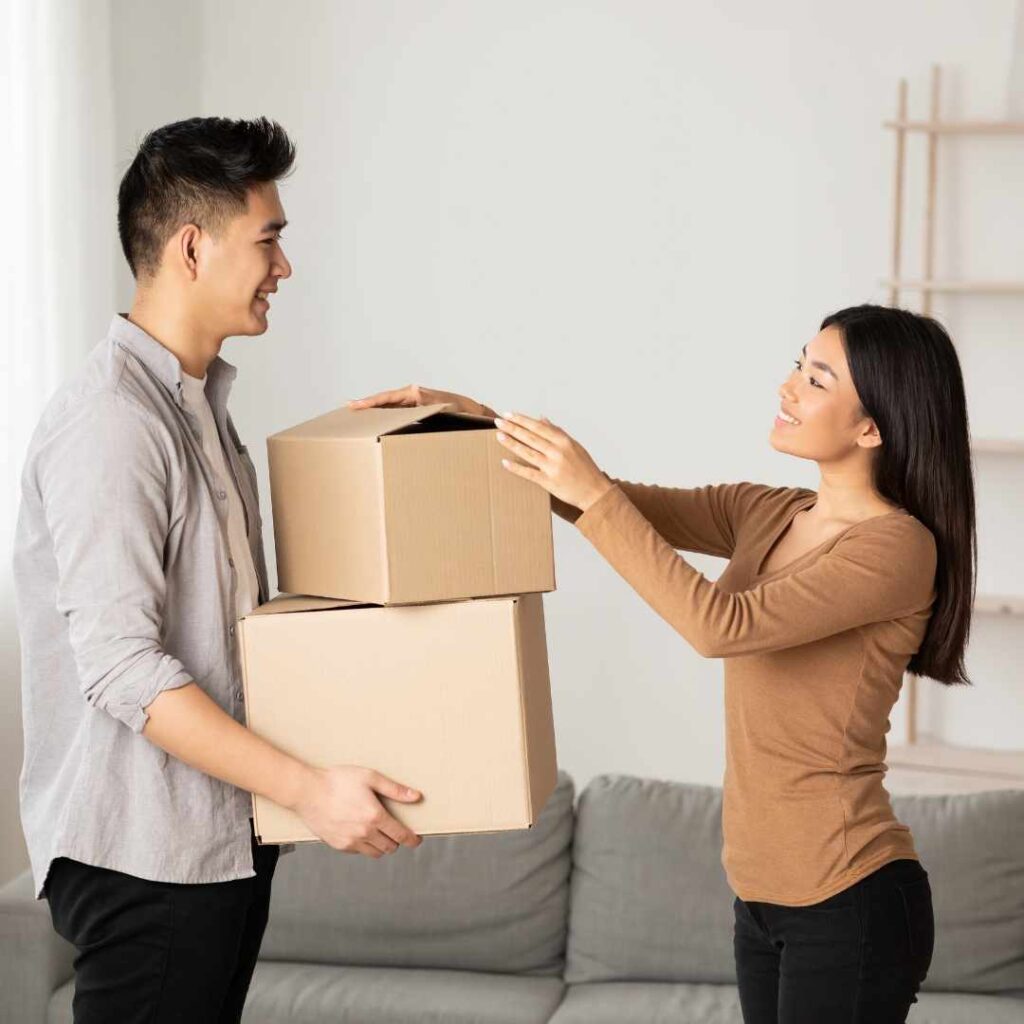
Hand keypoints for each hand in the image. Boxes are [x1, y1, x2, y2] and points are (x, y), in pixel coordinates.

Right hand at [290, 765, 423, 857]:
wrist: (307, 791)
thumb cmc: (338, 780)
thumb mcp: (370, 777)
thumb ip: (395, 789)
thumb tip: (416, 796)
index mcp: (375, 816)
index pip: (401, 835)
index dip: (412, 839)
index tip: (416, 839)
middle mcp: (364, 833)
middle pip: (390, 847)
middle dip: (396, 840)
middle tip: (395, 830)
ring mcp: (350, 841)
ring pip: (375, 853)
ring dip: (381, 845)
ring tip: (379, 832)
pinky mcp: (338, 845)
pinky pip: (359, 851)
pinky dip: (364, 846)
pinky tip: (362, 832)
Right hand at [347, 384, 495, 418]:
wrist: (469, 411)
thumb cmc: (458, 409)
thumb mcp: (443, 404)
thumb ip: (427, 399)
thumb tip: (414, 392)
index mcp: (414, 392)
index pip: (387, 397)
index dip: (370, 401)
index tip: (355, 404)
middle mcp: (411, 394)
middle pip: (384, 399)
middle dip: (366, 403)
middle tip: (348, 407)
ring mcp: (412, 401)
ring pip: (388, 405)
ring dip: (374, 409)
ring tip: (357, 412)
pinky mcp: (415, 408)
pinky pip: (396, 411)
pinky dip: (385, 414)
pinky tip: (377, 420)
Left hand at [494, 412, 612, 511]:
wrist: (594, 491)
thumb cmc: (585, 468)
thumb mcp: (574, 445)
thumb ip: (557, 432)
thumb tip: (542, 418)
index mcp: (564, 441)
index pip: (539, 427)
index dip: (522, 420)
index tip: (509, 414)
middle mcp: (558, 452)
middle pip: (530, 437)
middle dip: (513, 428)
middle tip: (498, 422)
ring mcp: (552, 467)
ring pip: (527, 452)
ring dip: (511, 443)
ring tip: (499, 436)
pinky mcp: (549, 482)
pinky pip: (529, 473)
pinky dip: (516, 467)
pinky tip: (504, 462)